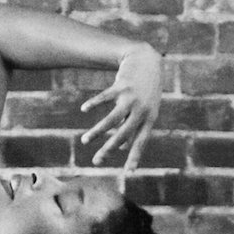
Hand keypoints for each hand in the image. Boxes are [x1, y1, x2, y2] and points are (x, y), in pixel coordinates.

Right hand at [79, 44, 162, 170]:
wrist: (147, 60)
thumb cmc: (146, 89)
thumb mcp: (146, 108)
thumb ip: (135, 127)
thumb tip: (123, 147)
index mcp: (149, 119)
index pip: (141, 142)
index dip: (135, 157)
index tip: (128, 173)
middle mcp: (141, 110)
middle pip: (123, 134)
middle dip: (109, 149)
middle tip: (96, 161)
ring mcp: (131, 98)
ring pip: (112, 119)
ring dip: (97, 131)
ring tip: (84, 141)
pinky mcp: (121, 85)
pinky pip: (105, 97)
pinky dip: (94, 103)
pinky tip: (84, 109)